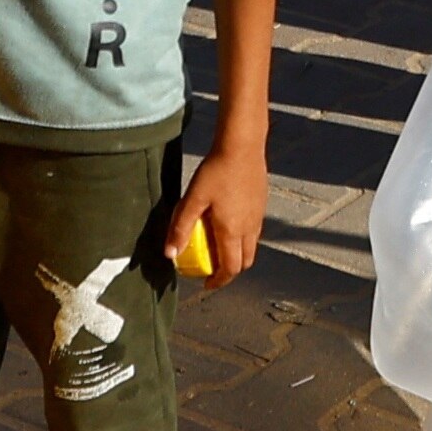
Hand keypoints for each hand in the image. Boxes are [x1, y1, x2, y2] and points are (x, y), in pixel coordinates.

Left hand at [169, 148, 262, 288]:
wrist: (242, 145)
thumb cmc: (216, 171)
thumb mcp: (193, 199)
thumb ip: (180, 227)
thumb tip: (169, 254)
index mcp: (232, 231)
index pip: (230, 269)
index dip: (218, 281)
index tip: (206, 284)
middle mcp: (249, 228)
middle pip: (244, 262)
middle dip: (229, 271)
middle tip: (212, 269)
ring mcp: (258, 216)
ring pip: (251, 247)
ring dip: (237, 255)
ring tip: (219, 248)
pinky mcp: (261, 205)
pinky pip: (254, 231)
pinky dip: (243, 239)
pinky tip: (229, 223)